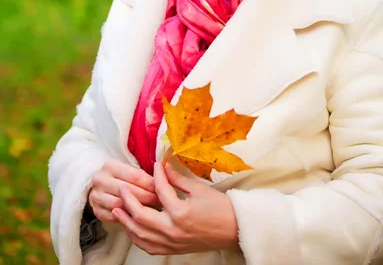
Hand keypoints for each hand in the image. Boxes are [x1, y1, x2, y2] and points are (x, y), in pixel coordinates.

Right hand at [88, 159, 160, 223]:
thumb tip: (165, 180)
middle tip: (162, 203)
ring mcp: (96, 196)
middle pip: (129, 191)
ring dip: (139, 210)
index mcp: (110, 165)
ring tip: (154, 212)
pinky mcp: (96, 210)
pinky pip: (114, 218)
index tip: (165, 190)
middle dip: (148, 197)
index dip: (152, 184)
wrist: (100, 185)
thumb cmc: (121, 176)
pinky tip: (139, 220)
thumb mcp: (129, 169)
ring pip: (122, 206)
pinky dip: (127, 219)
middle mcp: (100, 179)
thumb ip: (143, 174)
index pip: (135, 176)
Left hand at [112, 162, 238, 255]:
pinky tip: (132, 228)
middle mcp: (172, 230)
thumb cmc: (219, 208)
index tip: (155, 165)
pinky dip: (137, 237)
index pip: (159, 191)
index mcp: (180, 213)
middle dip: (128, 200)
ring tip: (117, 209)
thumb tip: (163, 168)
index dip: (156, 175)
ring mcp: (171, 243)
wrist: (233, 230)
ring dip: (126, 222)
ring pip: (139, 235)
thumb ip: (177, 179)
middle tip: (121, 188)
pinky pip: (148, 247)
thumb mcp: (199, 189)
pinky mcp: (172, 249)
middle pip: (140, 216)